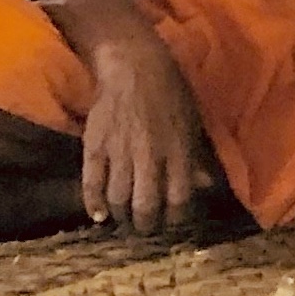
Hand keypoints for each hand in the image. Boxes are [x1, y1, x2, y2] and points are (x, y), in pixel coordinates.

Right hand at [77, 27, 215, 234]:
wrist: (133, 66)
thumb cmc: (171, 92)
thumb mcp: (193, 122)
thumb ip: (197, 157)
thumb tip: (203, 186)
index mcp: (178, 149)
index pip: (179, 198)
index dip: (177, 219)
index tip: (175, 224)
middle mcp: (149, 155)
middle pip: (146, 205)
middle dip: (147, 224)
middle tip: (147, 229)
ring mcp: (119, 152)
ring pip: (118, 199)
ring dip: (122, 217)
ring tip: (126, 222)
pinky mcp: (94, 146)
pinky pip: (91, 183)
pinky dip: (93, 204)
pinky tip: (99, 216)